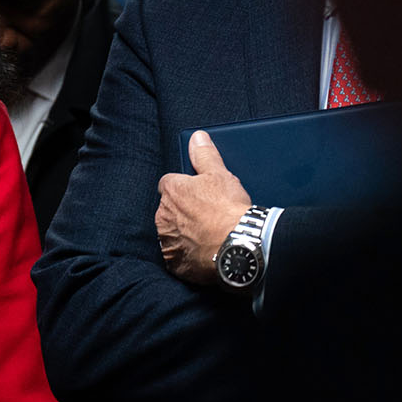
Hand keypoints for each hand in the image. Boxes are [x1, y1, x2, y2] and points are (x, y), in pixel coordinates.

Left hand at [156, 130, 252, 285]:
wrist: (238, 244)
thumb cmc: (229, 209)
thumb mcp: (219, 174)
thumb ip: (205, 155)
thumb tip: (197, 138)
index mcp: (171, 192)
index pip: (170, 184)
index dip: (186, 189)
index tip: (200, 195)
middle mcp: (163, 216)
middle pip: (169, 210)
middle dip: (184, 212)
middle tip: (208, 216)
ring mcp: (168, 241)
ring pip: (172, 233)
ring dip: (184, 234)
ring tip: (208, 234)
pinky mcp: (175, 263)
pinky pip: (178, 257)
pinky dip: (188, 255)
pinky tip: (205, 251)